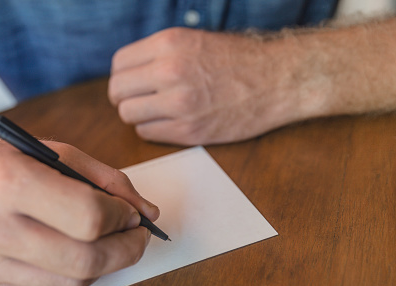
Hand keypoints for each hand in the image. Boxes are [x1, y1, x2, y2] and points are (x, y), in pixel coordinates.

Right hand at [0, 138, 158, 285]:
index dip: (122, 218)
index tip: (132, 214)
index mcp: (9, 182)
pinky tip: (80, 253)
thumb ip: (106, 180)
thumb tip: (147, 212)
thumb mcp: (54, 152)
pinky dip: (78, 274)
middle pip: (85, 259)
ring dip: (106, 265)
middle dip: (126, 250)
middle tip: (138, 236)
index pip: (87, 216)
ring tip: (113, 244)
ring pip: (72, 282)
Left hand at [109, 27, 318, 144]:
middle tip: (136, 100)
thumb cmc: (238, 60)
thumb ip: (158, 54)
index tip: (130, 83)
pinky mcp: (189, 130)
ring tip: (154, 111)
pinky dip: (151, 129)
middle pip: (117, 91)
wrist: (277, 80)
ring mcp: (179, 103)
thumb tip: (130, 72)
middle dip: (123, 97)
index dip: (122, 75)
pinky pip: (147, 133)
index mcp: (169, 44)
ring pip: (128, 115)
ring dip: (136, 115)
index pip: (119, 64)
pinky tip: (168, 122)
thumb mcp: (194, 41)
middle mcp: (170, 71)